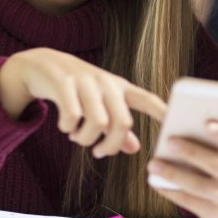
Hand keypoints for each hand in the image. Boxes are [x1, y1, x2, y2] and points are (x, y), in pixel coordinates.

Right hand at [0, 48, 165, 155]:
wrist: (41, 65)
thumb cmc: (78, 91)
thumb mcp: (100, 106)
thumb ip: (117, 129)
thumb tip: (136, 150)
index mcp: (120, 89)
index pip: (148, 100)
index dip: (163, 113)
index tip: (176, 124)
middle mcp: (107, 83)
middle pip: (122, 122)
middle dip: (111, 145)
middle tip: (98, 152)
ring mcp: (86, 81)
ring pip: (98, 122)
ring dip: (86, 139)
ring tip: (77, 138)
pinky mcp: (64, 82)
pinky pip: (72, 116)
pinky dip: (68, 129)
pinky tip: (65, 127)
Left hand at [147, 122, 217, 217]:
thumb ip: (205, 140)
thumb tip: (176, 126)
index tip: (207, 123)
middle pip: (217, 165)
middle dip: (192, 153)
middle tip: (170, 142)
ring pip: (201, 186)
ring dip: (175, 174)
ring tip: (154, 165)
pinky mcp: (216, 214)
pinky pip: (191, 203)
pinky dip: (172, 192)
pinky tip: (156, 183)